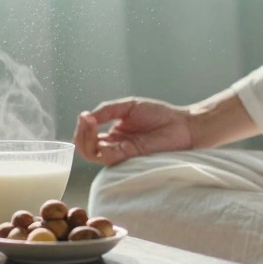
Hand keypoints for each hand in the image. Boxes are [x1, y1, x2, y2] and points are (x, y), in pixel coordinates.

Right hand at [73, 98, 194, 165]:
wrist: (182, 124)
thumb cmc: (160, 115)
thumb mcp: (128, 107)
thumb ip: (107, 110)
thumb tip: (86, 116)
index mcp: (114, 134)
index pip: (88, 136)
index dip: (82, 127)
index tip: (84, 116)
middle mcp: (115, 145)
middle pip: (86, 147)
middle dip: (80, 134)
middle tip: (85, 120)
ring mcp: (121, 152)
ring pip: (92, 154)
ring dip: (85, 139)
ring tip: (89, 123)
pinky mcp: (129, 157)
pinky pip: (106, 157)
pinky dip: (97, 145)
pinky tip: (98, 131)